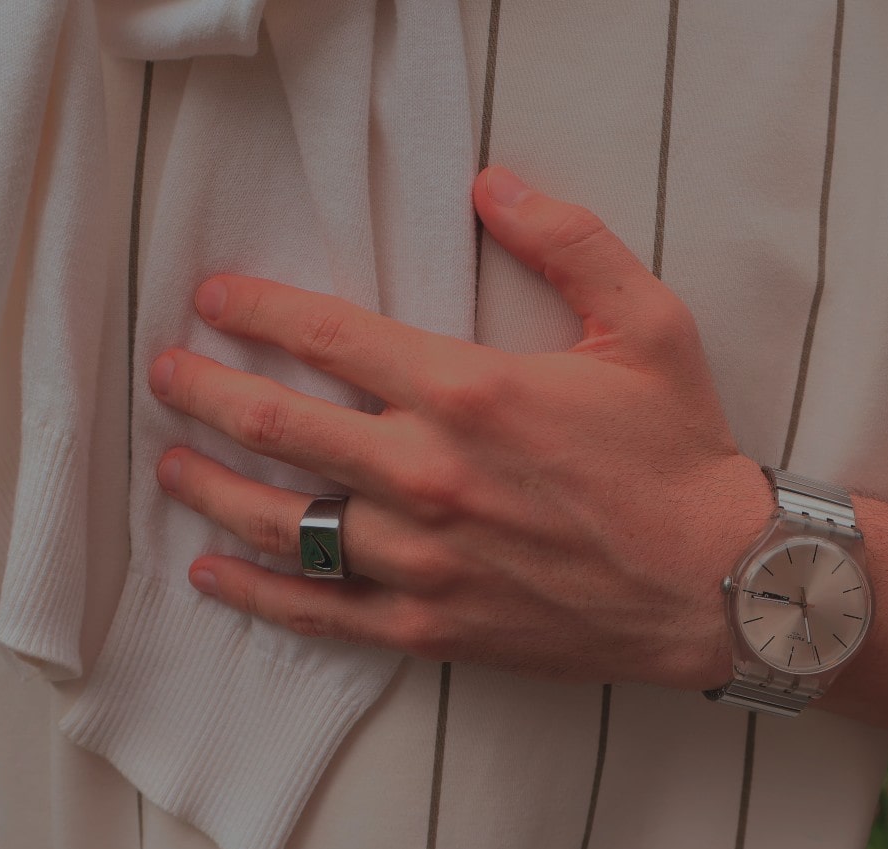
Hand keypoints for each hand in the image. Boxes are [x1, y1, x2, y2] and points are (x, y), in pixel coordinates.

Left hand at [149, 166, 772, 690]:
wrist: (721, 585)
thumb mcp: (646, 322)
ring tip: (169, 462)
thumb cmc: (678, 453)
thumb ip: (567, 240)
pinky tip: (210, 574)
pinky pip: (316, 612)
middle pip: (274, 425)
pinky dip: (253, 593)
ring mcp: (418, 558)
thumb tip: (492, 183)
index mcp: (466, 390)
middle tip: (166, 372)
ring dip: (209, 485)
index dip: (256, 310)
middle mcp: (424, 474)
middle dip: (203, 390)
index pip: (326, 336)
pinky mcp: (427, 626)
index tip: (213, 299)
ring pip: (277, 520)